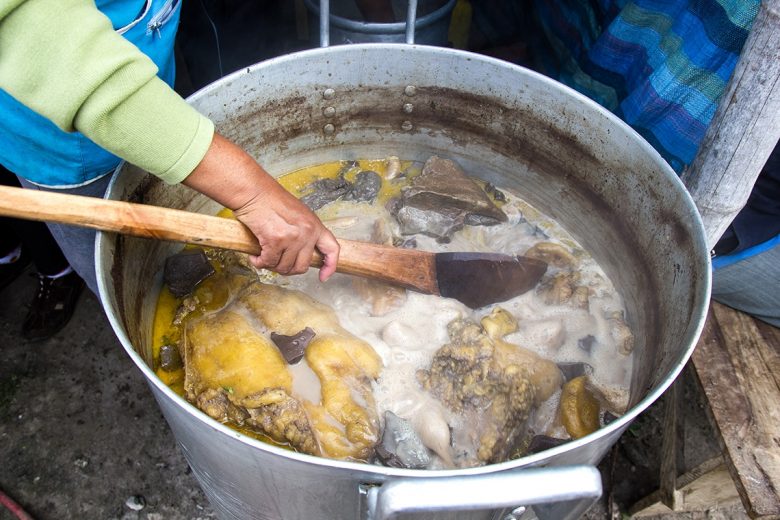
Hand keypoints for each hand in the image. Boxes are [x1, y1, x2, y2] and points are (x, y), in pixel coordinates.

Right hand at [183, 133, 339, 280]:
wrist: (254, 191)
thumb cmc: (270, 200)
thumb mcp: (298, 215)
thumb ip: (304, 232)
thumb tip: (300, 254)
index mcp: (315, 225)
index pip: (332, 249)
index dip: (329, 266)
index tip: (323, 276)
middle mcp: (307, 232)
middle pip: (302, 266)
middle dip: (287, 269)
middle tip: (276, 262)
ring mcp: (293, 237)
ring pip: (284, 267)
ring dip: (271, 265)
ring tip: (264, 256)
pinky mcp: (276, 241)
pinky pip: (268, 262)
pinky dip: (259, 263)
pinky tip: (255, 257)